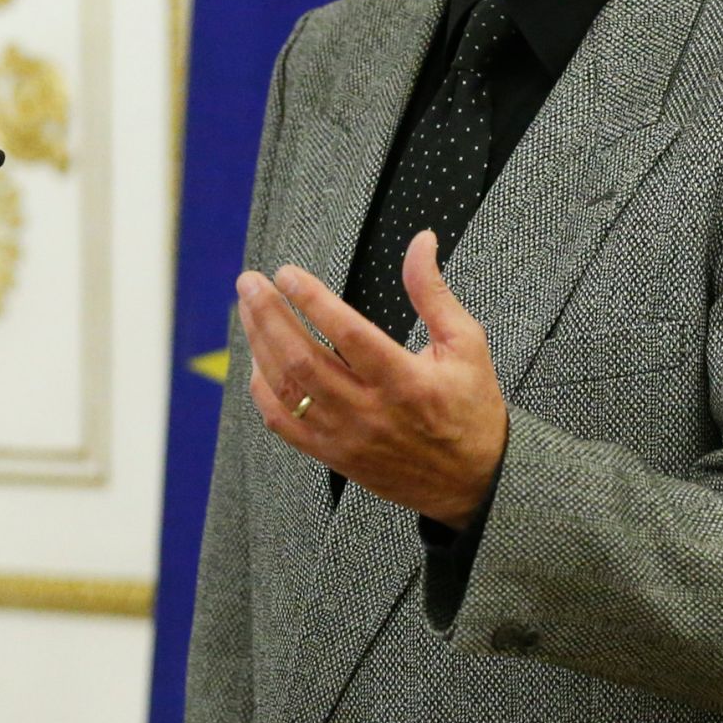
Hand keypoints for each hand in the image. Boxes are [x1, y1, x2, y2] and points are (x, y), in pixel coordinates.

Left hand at [235, 228, 507, 530]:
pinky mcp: (333, 456)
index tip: (286, 272)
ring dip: (260, 344)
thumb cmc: (471, 406)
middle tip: (250, 281)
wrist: (474, 482)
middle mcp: (370, 412)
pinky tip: (259, 359)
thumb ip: (432, 291)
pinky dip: (263, 390)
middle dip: (269, 315)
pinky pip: (283, 423)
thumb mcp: (465, 343)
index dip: (311, 299)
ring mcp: (346, 437)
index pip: (347, 334)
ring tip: (249, 308)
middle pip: (303, 359)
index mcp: (406, 381)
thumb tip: (421, 240)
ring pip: (287, 388)